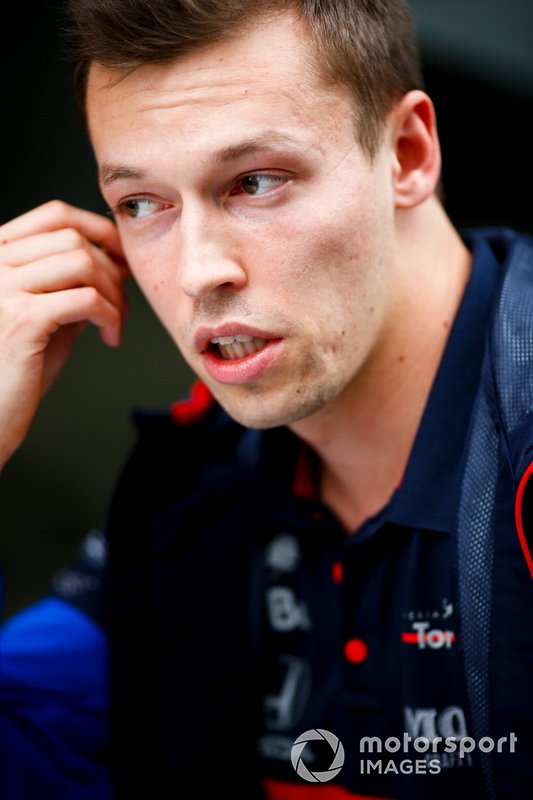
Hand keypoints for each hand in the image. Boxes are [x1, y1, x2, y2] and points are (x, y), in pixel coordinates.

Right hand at [0, 200, 128, 468]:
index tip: (123, 257)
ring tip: (115, 324)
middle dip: (112, 269)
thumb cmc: (18, 368)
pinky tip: (110, 337)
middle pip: (74, 238)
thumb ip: (70, 284)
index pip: (55, 215)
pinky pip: (86, 299)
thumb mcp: (47, 313)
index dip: (99, 228)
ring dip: (114, 294)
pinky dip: (110, 315)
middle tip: (122, 304)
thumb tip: (114, 262)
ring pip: (83, 263)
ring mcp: (5, 290)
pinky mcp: (22, 320)